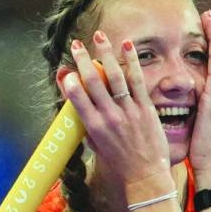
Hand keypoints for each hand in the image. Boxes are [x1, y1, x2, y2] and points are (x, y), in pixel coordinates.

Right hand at [60, 32, 170, 186]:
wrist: (145, 175)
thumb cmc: (119, 162)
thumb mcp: (95, 144)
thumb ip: (85, 122)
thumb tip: (73, 102)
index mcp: (94, 127)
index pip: (76, 97)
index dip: (69, 80)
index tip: (64, 69)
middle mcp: (109, 117)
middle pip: (92, 82)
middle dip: (82, 60)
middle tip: (76, 44)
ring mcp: (128, 112)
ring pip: (114, 76)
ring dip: (105, 53)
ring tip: (98, 36)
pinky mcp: (145, 109)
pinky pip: (137, 80)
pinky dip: (131, 61)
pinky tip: (125, 45)